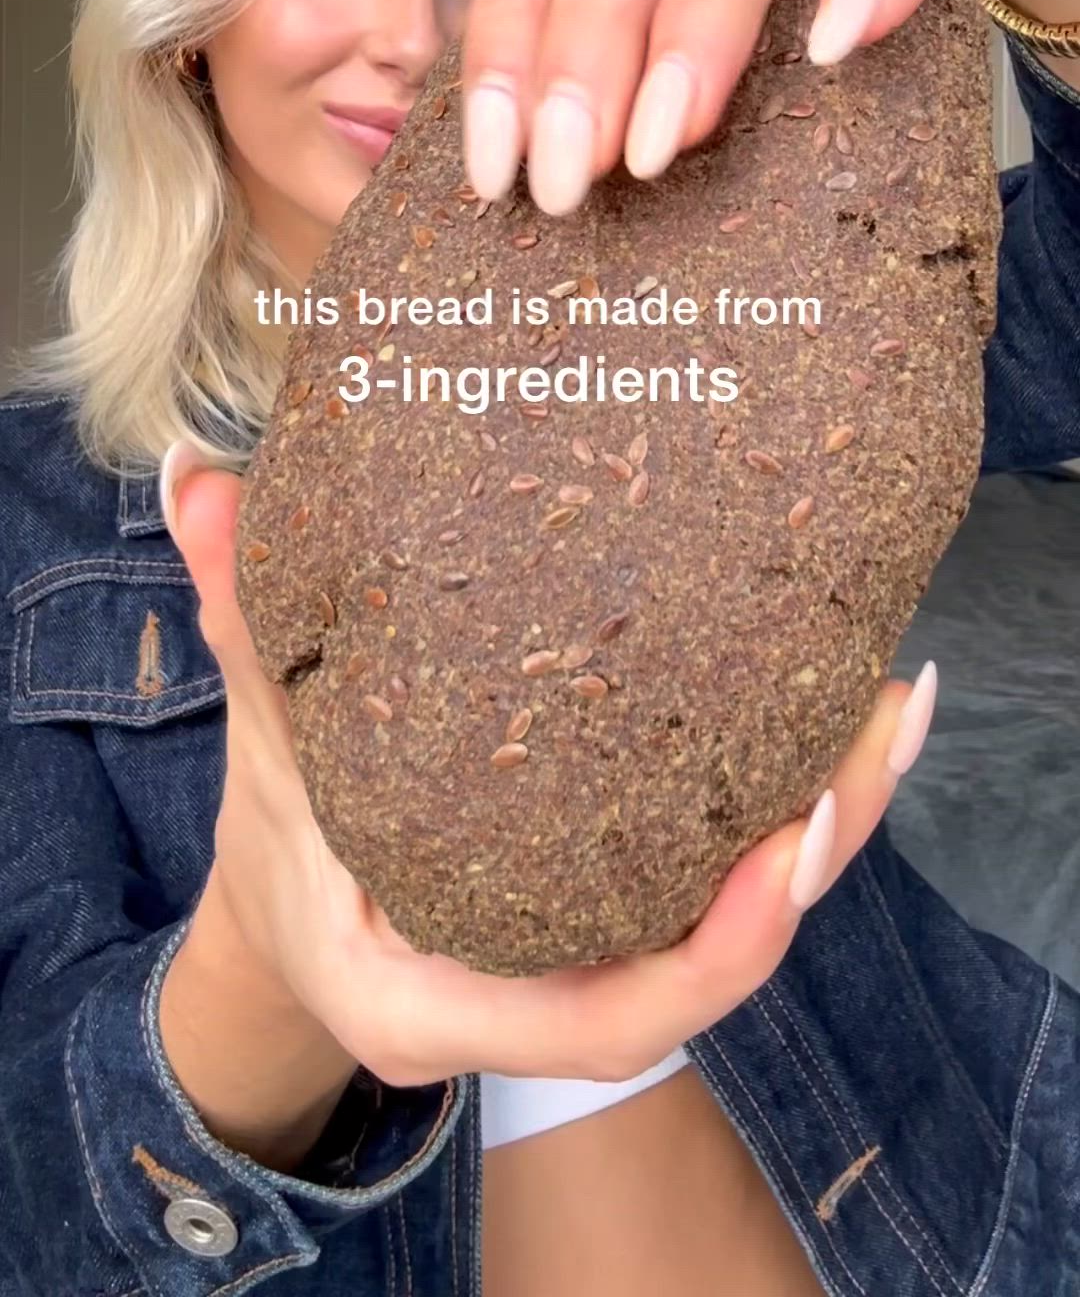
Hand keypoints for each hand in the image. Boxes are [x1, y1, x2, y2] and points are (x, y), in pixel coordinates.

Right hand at [167, 455, 933, 1089]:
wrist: (289, 919)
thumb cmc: (277, 849)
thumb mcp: (259, 742)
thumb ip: (240, 621)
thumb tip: (197, 477)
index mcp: (439, 997)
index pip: (605, 1018)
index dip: (714, 948)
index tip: (790, 841)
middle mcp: (534, 997)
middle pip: (710, 960)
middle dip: (810, 853)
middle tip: (879, 716)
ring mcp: (588, 957)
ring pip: (733, 916)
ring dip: (823, 814)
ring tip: (887, 697)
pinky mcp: (622, 903)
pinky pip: (717, 872)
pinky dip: (783, 799)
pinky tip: (833, 705)